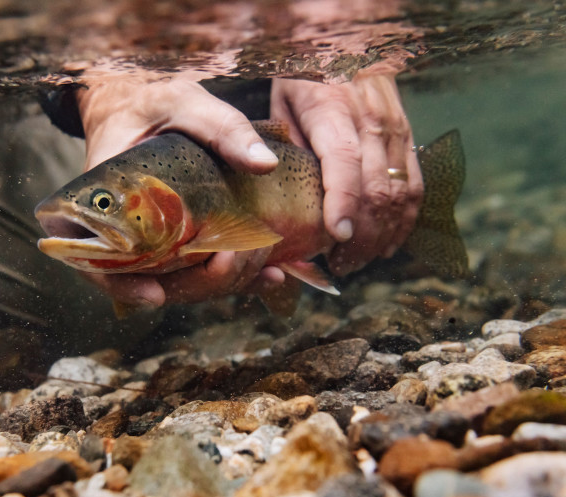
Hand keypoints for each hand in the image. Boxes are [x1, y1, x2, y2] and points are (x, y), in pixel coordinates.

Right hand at [77, 76, 284, 305]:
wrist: (152, 102)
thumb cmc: (156, 100)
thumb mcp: (185, 103)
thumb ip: (222, 127)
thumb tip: (265, 164)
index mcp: (95, 203)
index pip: (91, 261)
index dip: (120, 286)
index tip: (155, 295)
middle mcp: (116, 231)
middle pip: (144, 281)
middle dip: (193, 285)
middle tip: (232, 260)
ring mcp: (147, 241)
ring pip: (176, 283)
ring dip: (218, 284)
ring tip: (261, 265)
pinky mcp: (174, 243)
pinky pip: (198, 272)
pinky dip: (233, 279)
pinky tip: (270, 276)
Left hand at [271, 67, 422, 275]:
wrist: (347, 45)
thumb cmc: (304, 78)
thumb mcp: (281, 103)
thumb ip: (283, 142)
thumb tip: (269, 178)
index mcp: (334, 113)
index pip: (345, 164)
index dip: (344, 204)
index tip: (337, 238)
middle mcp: (372, 123)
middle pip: (377, 188)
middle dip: (362, 235)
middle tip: (340, 264)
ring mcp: (396, 130)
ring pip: (400, 192)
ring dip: (383, 234)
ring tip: (359, 260)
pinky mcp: (409, 136)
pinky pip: (416, 185)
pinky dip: (405, 220)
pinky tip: (389, 244)